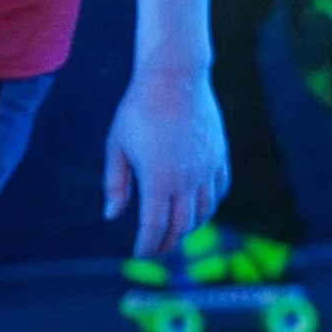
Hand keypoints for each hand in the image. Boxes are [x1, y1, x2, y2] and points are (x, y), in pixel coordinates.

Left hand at [105, 67, 228, 257]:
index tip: (141, 253)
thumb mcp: (117, 146)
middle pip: (182, 226)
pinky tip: (198, 205)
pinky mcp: (219, 156)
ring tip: (177, 230)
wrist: (174, 78)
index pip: (154, 227)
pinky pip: (219, 191)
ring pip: (204, 212)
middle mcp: (187, 180)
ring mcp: (207, 169)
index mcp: (158, 180)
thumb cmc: (138, 109)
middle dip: (168, 242)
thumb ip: (116, 184)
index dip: (147, 245)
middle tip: (158, 247)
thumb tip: (111, 216)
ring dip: (189, 225)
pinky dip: (209, 205)